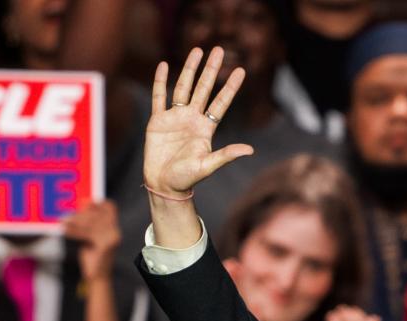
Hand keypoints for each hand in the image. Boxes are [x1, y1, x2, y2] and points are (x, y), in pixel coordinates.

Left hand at [63, 199, 120, 281]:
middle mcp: (116, 232)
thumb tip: (83, 201)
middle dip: (81, 214)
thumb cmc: (92, 256)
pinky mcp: (106, 246)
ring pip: (92, 223)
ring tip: (63, 222)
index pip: (109, 206)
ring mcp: (112, 239)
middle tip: (66, 218)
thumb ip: (88, 221)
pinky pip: (88, 233)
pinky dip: (75, 231)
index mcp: (114, 228)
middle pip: (98, 213)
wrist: (97, 278)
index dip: (95, 203)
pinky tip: (65, 230)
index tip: (81, 204)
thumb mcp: (90, 235)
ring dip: (75, 222)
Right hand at [143, 47, 253, 195]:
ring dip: (189, 69)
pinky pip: (159, 97)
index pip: (221, 102)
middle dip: (211, 69)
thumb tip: (250, 150)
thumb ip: (226, 155)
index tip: (241, 70)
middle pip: (203, 88)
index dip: (230, 87)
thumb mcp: (208, 166)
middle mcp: (192, 119)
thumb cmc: (186, 179)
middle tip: (219, 49)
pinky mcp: (157, 121)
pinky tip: (164, 65)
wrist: (163, 186)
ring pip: (183, 87)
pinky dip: (160, 81)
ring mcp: (175, 118)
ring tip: (197, 50)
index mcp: (206, 129)